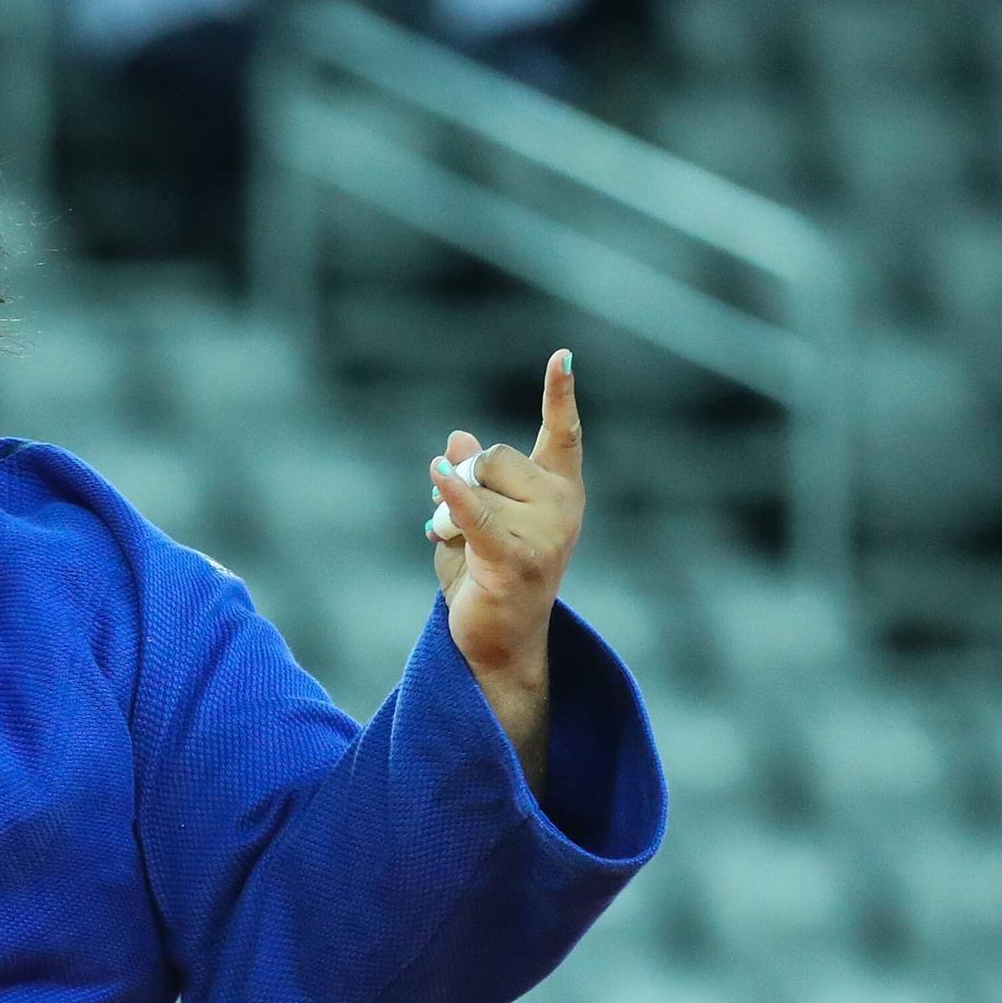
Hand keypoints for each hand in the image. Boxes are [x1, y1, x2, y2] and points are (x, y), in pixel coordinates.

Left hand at [426, 351, 585, 781]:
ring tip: (463, 553)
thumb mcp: (475, 521)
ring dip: (449, 517)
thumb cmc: (488, 581)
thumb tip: (457, 437)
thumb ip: (469, 480)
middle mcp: (560, 507)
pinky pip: (475, 516)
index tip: (562, 357)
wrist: (499, 646)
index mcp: (559, 492)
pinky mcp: (512, 560)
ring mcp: (543, 534)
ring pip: (475, 488)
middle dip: (465, 484)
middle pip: (493, 457)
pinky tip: (439, 477)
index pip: (562, 434)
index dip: (559, 395)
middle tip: (463, 529)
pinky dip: (455, 499)